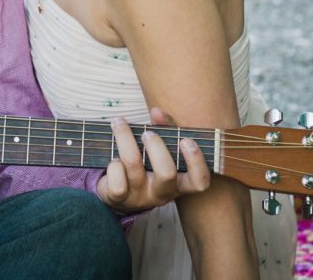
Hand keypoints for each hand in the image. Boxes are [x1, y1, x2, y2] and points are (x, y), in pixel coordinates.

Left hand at [95, 108, 210, 212]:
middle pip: (166, 173)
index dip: (196, 162)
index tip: (186, 140)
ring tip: (120, 125)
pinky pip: (117, 182)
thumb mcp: (157, 149)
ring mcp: (141, 198)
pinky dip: (114, 165)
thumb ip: (162, 129)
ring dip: (126, 140)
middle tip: (147, 133)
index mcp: (178, 183)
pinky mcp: (119, 200)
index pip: (199, 182)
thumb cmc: (144, 165)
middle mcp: (162, 193)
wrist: (116, 191)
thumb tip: (157, 112)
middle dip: (156, 147)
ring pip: (134, 166)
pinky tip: (113, 158)